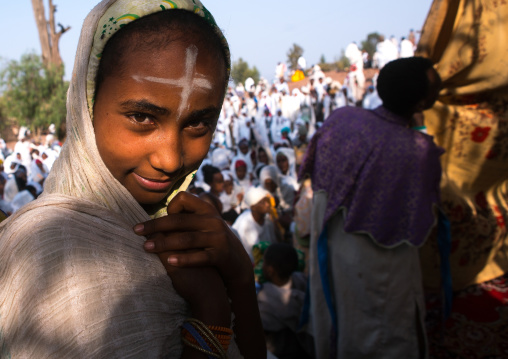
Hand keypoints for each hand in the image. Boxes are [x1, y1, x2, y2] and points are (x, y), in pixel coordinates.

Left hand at [135, 192, 253, 287]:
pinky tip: (169, 261)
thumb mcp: (205, 225)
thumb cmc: (213, 242)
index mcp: (207, 210)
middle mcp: (213, 220)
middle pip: (179, 220)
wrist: (238, 263)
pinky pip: (200, 257)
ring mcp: (219, 237)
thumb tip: (159, 215)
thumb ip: (188, 218)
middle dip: (155, 225)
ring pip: (187, 239)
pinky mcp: (222, 254)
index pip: (183, 199)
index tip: (160, 222)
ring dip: (164, 243)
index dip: (169, 208)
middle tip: (136, 231)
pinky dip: (184, 259)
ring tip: (146, 247)